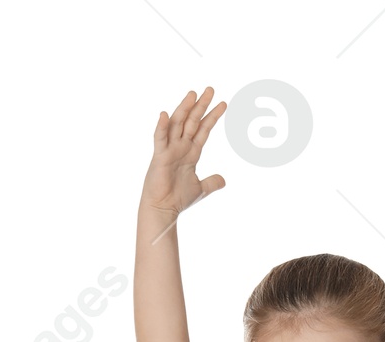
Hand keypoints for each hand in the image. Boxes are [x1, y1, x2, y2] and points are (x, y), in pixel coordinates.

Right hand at [142, 88, 227, 220]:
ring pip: (177, 124)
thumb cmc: (177, 199)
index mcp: (191, 152)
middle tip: (210, 89)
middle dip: (201, 105)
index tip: (223, 103)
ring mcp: (169, 150)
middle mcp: (180, 147)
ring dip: (184, 109)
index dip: (213, 116)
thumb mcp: (200, 189)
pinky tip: (165, 114)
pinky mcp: (159, 156)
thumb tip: (224, 181)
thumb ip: (212, 182)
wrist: (163, 209)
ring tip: (192, 94)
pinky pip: (160, 138)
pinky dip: (162, 127)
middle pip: (192, 121)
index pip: (204, 129)